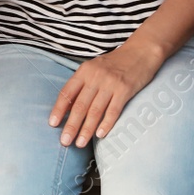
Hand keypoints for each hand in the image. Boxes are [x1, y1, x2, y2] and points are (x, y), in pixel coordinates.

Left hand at [49, 41, 165, 147]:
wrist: (141, 51)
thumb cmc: (116, 63)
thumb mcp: (94, 68)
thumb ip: (83, 85)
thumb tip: (69, 107)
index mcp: (84, 71)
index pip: (67, 92)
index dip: (59, 109)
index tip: (52, 124)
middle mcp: (95, 77)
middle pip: (80, 105)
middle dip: (71, 125)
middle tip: (64, 141)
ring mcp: (110, 83)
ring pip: (95, 110)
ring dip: (86, 129)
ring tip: (80, 143)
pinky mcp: (125, 89)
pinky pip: (113, 110)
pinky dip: (106, 123)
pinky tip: (100, 135)